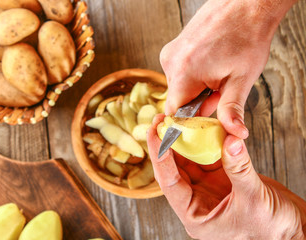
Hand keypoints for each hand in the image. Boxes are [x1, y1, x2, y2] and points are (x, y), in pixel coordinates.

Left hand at [147, 115, 305, 238]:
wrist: (292, 231)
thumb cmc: (272, 230)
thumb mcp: (253, 199)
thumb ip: (239, 168)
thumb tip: (229, 140)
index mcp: (195, 216)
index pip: (169, 182)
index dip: (160, 156)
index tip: (155, 134)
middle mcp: (197, 202)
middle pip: (175, 170)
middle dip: (167, 145)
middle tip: (161, 121)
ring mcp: (208, 190)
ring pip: (191, 162)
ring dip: (185, 142)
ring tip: (178, 120)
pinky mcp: (221, 180)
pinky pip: (209, 158)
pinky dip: (207, 143)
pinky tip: (203, 128)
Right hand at [160, 0, 295, 138]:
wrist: (246, 5)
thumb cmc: (247, 37)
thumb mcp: (241, 79)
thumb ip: (232, 110)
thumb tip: (235, 133)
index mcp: (183, 74)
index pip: (174, 112)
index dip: (190, 120)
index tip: (205, 118)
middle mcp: (171, 62)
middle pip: (178, 98)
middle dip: (198, 101)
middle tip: (220, 90)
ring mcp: (171, 52)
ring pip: (179, 85)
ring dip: (196, 87)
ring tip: (217, 72)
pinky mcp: (174, 46)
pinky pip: (179, 71)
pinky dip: (193, 74)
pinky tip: (211, 63)